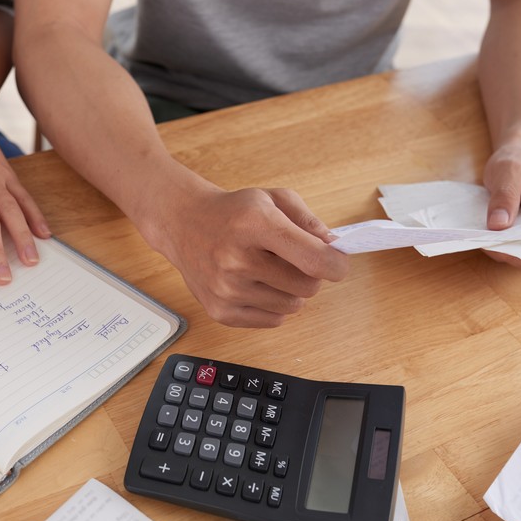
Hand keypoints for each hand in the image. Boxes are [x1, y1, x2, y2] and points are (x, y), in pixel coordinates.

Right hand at [149, 186, 349, 326]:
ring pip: (293, 306)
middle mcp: (237, 259)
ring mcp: (227, 289)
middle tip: (293, 260)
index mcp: (254, 224)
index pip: (314, 259)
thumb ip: (309, 222)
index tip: (337, 262)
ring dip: (290, 291)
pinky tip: (256, 284)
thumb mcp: (273, 199)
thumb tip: (334, 249)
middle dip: (310, 275)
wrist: (184, 224)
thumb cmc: (233, 212)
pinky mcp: (220, 312)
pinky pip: (274, 320)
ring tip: (270, 270)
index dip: (336, 264)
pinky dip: (273, 305)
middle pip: (308, 287)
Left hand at [483, 140, 520, 267]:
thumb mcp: (509, 170)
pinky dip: (507, 248)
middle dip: (519, 253)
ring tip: (485, 242)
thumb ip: (505, 196)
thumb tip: (498, 226)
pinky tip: (489, 240)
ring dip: (510, 253)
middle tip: (488, 245)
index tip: (505, 244)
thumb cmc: (520, 158)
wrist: (518, 156)